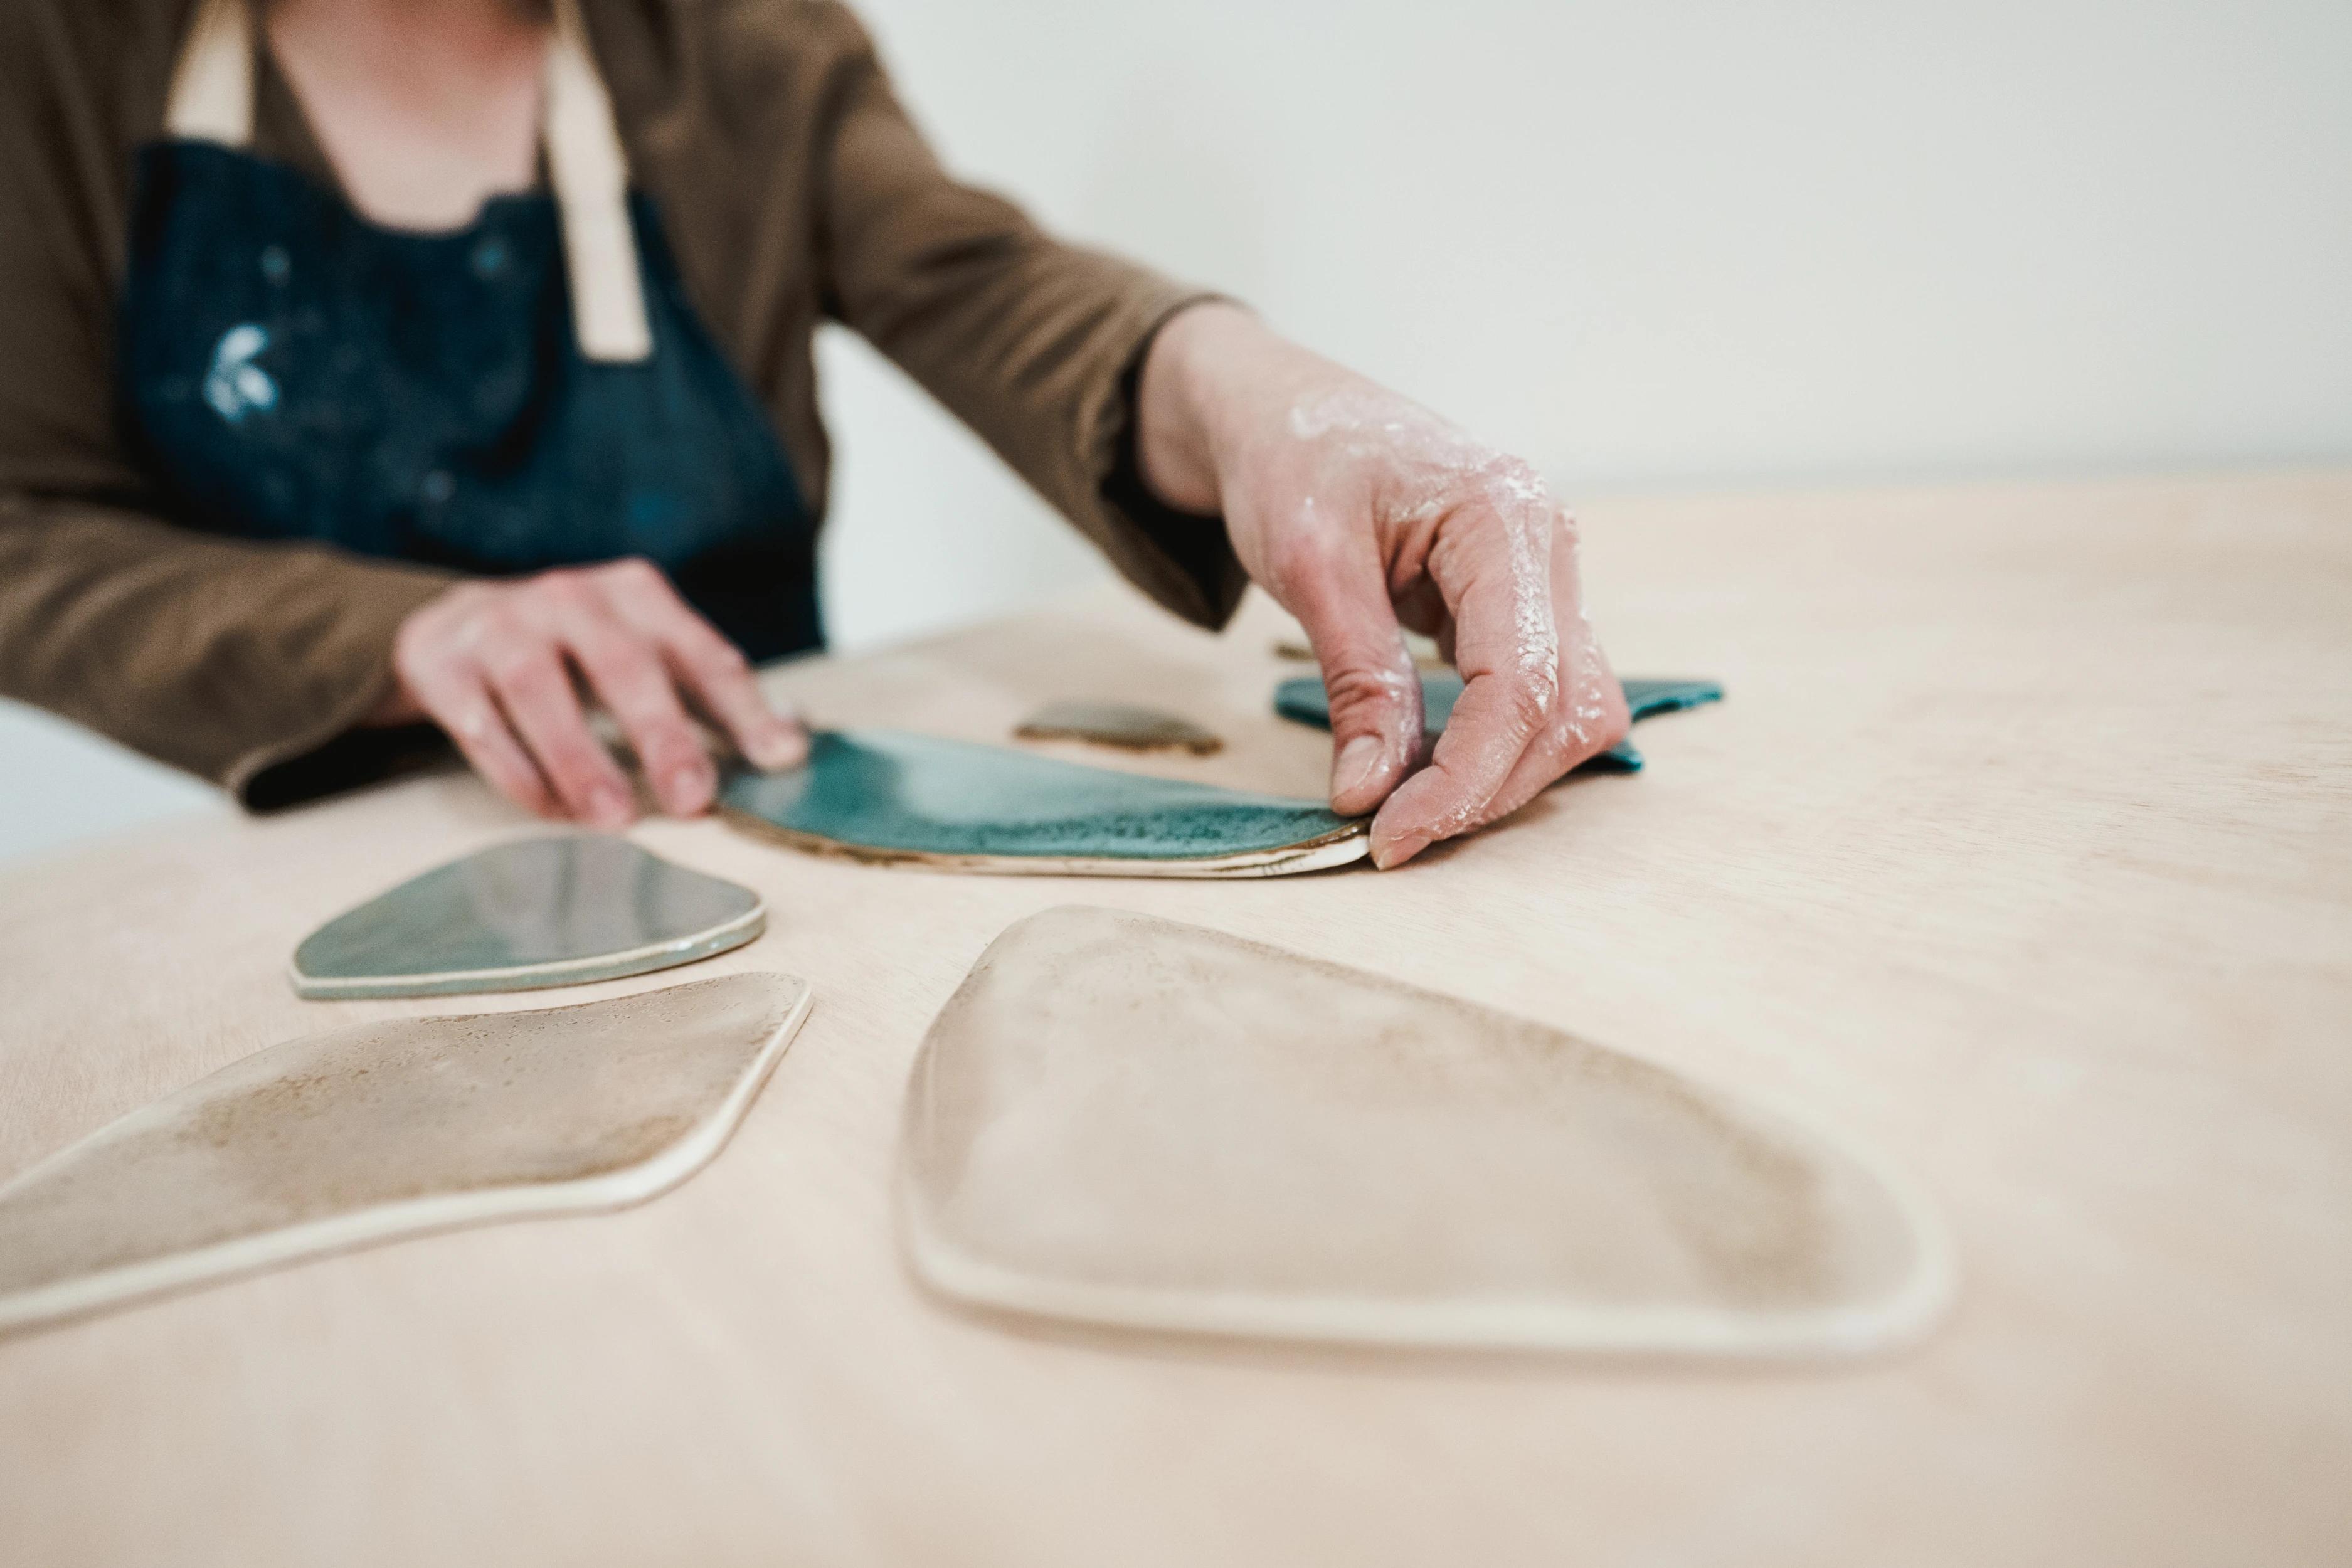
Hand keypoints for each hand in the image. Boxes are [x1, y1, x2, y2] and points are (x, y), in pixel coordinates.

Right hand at [376, 558, 806, 825]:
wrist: (458, 622)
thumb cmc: (578, 651)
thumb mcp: (645, 652)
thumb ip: (711, 697)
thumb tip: (790, 747)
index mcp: (635, 593)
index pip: (699, 651)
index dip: (741, 707)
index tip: (777, 759)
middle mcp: (569, 597)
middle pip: (622, 665)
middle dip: (661, 734)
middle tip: (691, 800)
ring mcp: (500, 624)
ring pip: (539, 691)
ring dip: (579, 759)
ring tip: (613, 819)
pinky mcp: (440, 661)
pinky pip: (479, 720)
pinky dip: (515, 770)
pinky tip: (549, 811)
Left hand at [1137, 304, 1629, 867]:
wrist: (1286, 408)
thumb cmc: (1294, 458)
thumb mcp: (1308, 567)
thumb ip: (1355, 680)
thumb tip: (1370, 793)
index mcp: (1503, 515)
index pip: (1518, 684)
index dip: (1463, 778)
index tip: (1391, 836)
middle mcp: (1547, 545)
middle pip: (1564, 709)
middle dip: (1487, 787)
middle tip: (1392, 835)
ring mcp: (1546, 575)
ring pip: (1572, 711)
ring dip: (1503, 773)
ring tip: (1410, 806)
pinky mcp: (1525, 604)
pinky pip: (1543, 694)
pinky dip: (1496, 745)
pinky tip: (1430, 765)